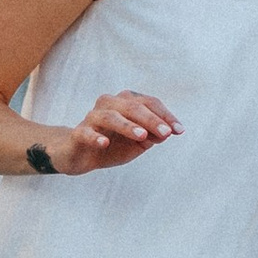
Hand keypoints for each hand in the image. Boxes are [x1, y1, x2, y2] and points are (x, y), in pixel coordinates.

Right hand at [40, 92, 180, 175]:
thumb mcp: (138, 144)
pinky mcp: (78, 133)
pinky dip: (95, 137)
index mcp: (126, 102)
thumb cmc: (113, 145)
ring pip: (110, 116)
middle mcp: (109, 104)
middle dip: (151, 120)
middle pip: (132, 106)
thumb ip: (152, 137)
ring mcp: (92, 117)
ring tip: (142, 136)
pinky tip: (105, 143)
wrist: (80, 155)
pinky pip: (86, 132)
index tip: (179, 130)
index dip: (165, 115)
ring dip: (127, 125)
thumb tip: (167, 133)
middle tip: (166, 133)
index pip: (149, 103)